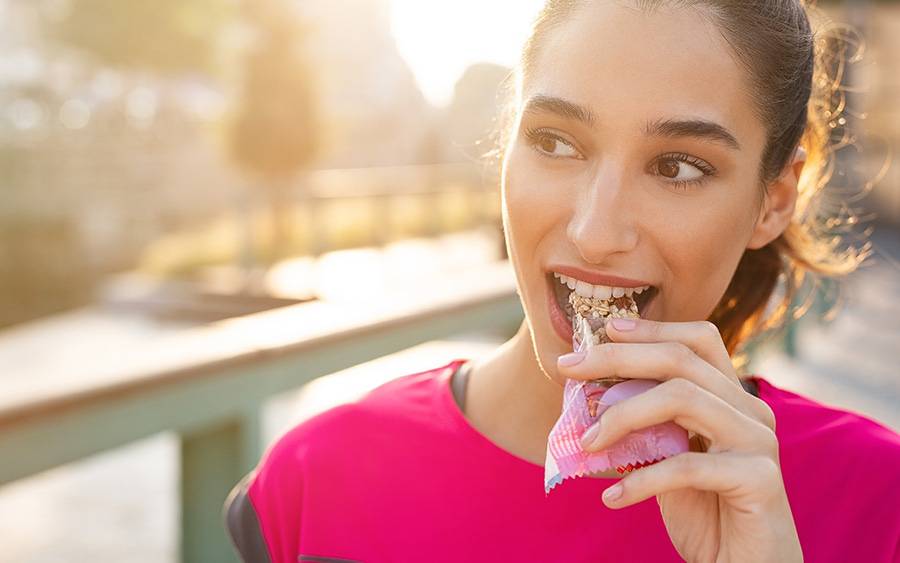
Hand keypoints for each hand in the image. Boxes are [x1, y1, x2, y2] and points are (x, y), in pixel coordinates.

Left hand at [557, 318, 802, 562]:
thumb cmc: (705, 512)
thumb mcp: (667, 459)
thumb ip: (646, 426)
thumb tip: (590, 395)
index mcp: (732, 398)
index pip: (698, 340)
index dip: (652, 328)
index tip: (604, 328)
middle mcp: (751, 410)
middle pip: (681, 360)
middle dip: (617, 358)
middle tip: (568, 368)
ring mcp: (759, 442)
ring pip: (683, 399)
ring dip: (622, 415)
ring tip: (586, 443)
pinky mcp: (759, 480)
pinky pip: (687, 466)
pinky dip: (641, 480)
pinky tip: (612, 497)